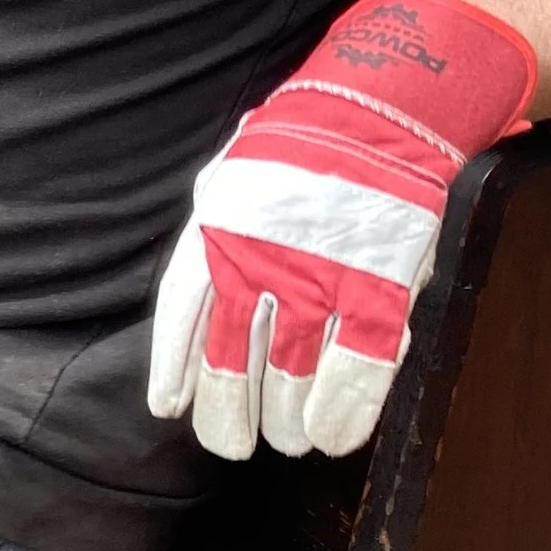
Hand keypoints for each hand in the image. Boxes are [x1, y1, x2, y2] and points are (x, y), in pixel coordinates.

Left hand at [147, 0, 537, 458]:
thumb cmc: (300, 150)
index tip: (171, 408)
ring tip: (286, 438)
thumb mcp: (231, 184)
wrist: (379, 110)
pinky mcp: (378, 290)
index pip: (182, 323)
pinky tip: (331, 438)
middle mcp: (259, 267)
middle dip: (230, 419)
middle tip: (234, 441)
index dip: (177, 374)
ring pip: (290, 383)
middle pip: (232, 369)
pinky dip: (343, 415)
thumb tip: (196, 307)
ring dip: (285, 424)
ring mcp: (319, 283)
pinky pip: (357, 373)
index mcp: (215, 237)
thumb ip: (213, 241)